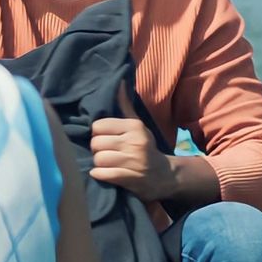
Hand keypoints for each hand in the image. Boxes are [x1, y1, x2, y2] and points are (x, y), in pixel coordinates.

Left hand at [89, 83, 172, 200]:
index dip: (97, 134)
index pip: (98, 126)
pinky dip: (99, 174)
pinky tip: (104, 173)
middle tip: (104, 152)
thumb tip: (119, 83)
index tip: (104, 138)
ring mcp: (132, 161)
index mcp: (134, 127)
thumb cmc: (146, 147)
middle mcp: (133, 142)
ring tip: (106, 163)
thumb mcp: (139, 126)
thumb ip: (125, 106)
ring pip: (98, 159)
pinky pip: (102, 174)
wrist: (165, 175)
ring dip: (98, 163)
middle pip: (96, 143)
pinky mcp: (129, 179)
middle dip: (97, 149)